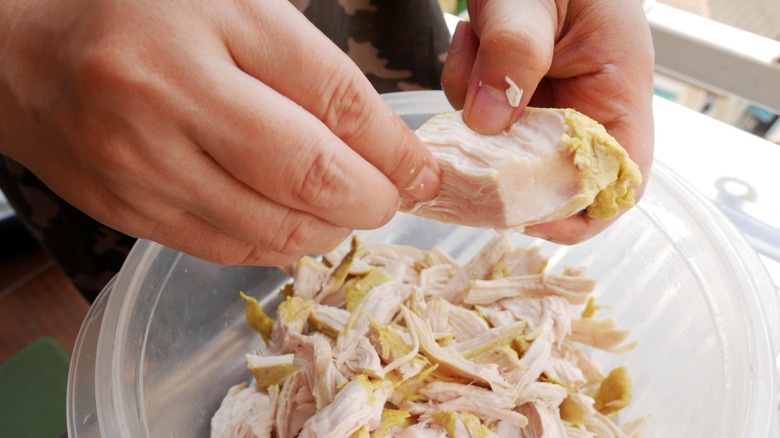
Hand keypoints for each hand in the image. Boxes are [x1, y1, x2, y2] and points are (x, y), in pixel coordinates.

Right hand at [0, 0, 439, 265]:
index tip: (422, 171)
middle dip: (373, 200)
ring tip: (345, 210)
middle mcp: (171, 94)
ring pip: (274, 227)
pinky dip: (279, 243)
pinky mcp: (127, 209)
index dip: (394, 148)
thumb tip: (386, 146)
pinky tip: (293, 223)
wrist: (23, 50)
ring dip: (331, 229)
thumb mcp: (234, 9)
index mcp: (212, 21)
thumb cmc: (143, 15)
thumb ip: (310, 72)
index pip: (334, 99)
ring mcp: (143, 161)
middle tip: (390, 197)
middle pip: (310, 176)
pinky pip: (228, 248)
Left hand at [441, 0, 654, 243]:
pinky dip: (464, 83)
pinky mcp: (512, 93)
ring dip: (474, 108)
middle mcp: (583, 106)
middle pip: (548, 178)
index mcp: (617, 90)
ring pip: (501, 148)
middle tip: (465, 133)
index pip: (616, 182)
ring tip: (479, 39)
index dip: (574, 214)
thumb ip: (514, 51)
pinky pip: (477, 116)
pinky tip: (473, 37)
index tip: (518, 212)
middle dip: (500, 161)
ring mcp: (544, 103)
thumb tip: (487, 123)